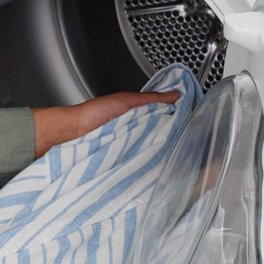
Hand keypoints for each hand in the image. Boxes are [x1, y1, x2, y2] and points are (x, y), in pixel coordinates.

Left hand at [33, 90, 178, 158]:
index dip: (176, 124)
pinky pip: (138, 165)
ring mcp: (129, 150)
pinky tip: (155, 169)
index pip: (163, 121)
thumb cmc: (94, 114)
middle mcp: (134, 134)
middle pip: (159, 140)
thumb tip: (175, 95)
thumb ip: (150, 99)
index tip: (192, 127)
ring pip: (150, 153)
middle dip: (170, 143)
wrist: (71, 134)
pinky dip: (145, 166)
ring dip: (158, 155)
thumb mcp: (126, 101)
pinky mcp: (122, 163)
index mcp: (137, 117)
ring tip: (173, 159)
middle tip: (185, 146)